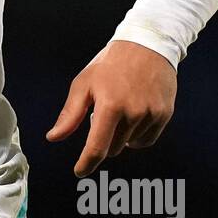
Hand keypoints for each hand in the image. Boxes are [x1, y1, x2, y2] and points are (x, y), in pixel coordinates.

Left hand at [45, 39, 176, 177]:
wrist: (147, 46)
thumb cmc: (110, 65)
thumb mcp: (84, 84)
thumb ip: (70, 115)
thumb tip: (53, 137)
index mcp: (110, 106)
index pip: (97, 147)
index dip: (87, 163)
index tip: (80, 171)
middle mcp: (133, 113)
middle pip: (113, 148)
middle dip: (103, 140)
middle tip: (103, 114)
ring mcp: (151, 115)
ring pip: (129, 144)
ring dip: (120, 136)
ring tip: (120, 109)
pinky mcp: (164, 114)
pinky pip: (146, 140)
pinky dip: (136, 135)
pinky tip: (134, 117)